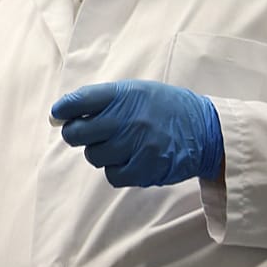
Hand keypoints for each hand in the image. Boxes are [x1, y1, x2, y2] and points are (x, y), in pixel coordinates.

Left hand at [51, 80, 222, 186]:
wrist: (207, 130)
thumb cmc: (166, 109)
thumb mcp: (138, 92)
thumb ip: (102, 101)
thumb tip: (62, 113)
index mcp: (124, 95)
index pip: (78, 101)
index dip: (62, 110)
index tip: (59, 115)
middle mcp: (127, 118)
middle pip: (77, 133)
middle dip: (75, 134)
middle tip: (85, 134)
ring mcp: (135, 145)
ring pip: (93, 156)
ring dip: (100, 152)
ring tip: (120, 144)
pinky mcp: (144, 169)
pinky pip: (112, 175)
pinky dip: (116, 170)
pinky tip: (131, 159)